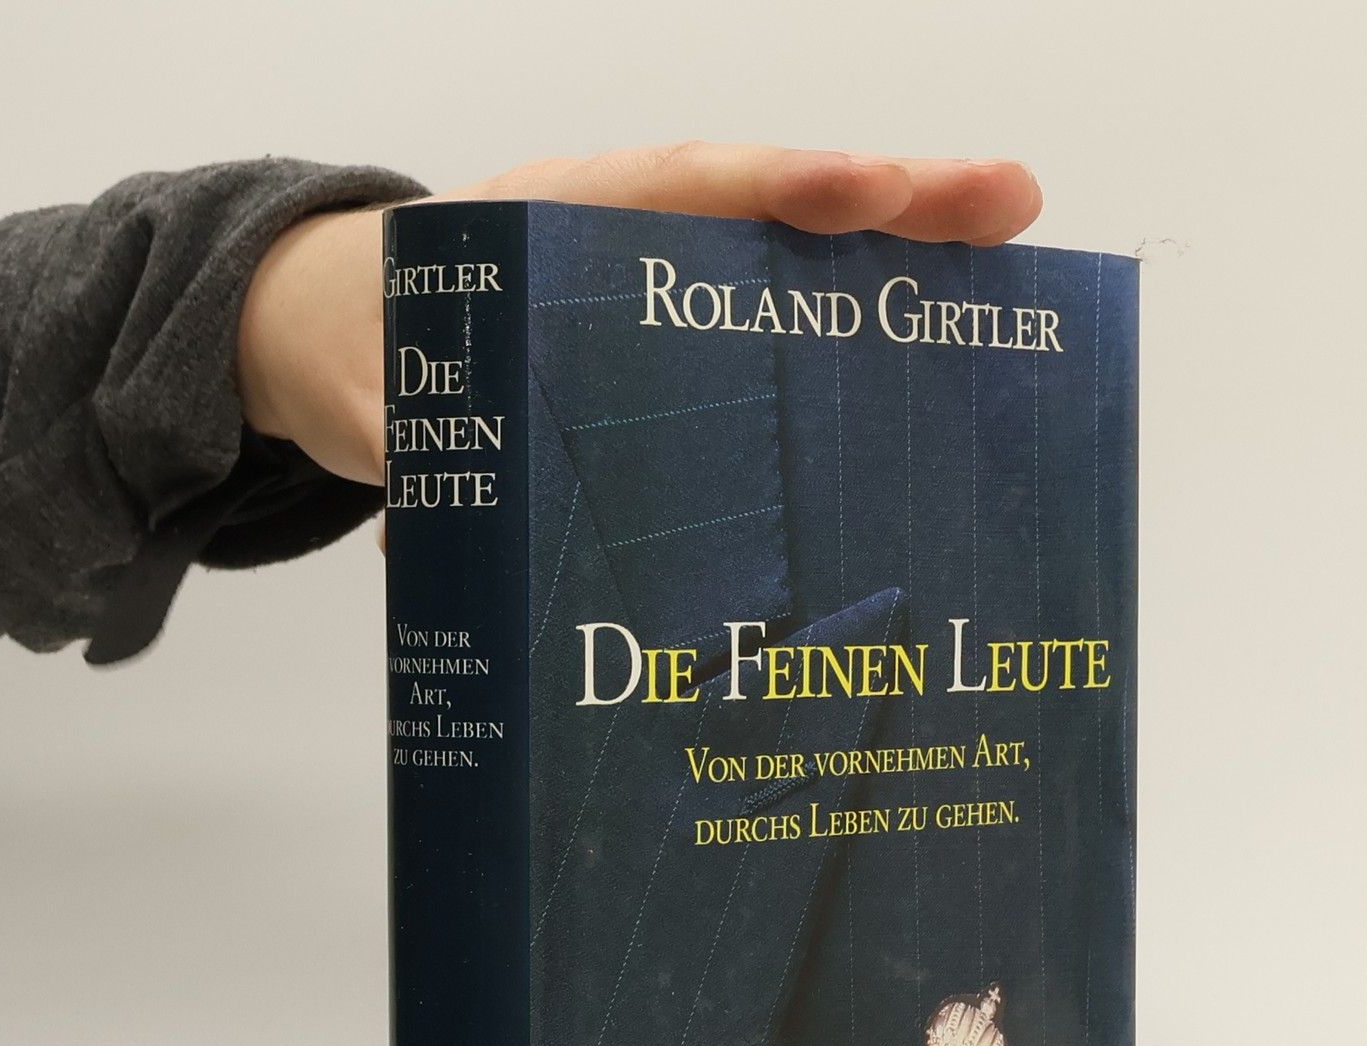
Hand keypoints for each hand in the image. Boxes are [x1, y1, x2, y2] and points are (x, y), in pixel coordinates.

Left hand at [236, 143, 1041, 487]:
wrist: (355, 334)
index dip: (774, 189)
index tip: (862, 194)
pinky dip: (866, 335)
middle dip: (891, 204)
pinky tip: (944, 368)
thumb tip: (439, 538)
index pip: (678, 186)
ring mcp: (673, 290)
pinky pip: (787, 331)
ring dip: (904, 264)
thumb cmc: (375, 346)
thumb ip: (420, 457)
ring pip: (799, 266)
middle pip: (775, 208)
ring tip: (1012, 263)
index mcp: (552, 226)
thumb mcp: (381, 397)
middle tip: (1008, 205)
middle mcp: (633, 240)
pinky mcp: (688, 348)